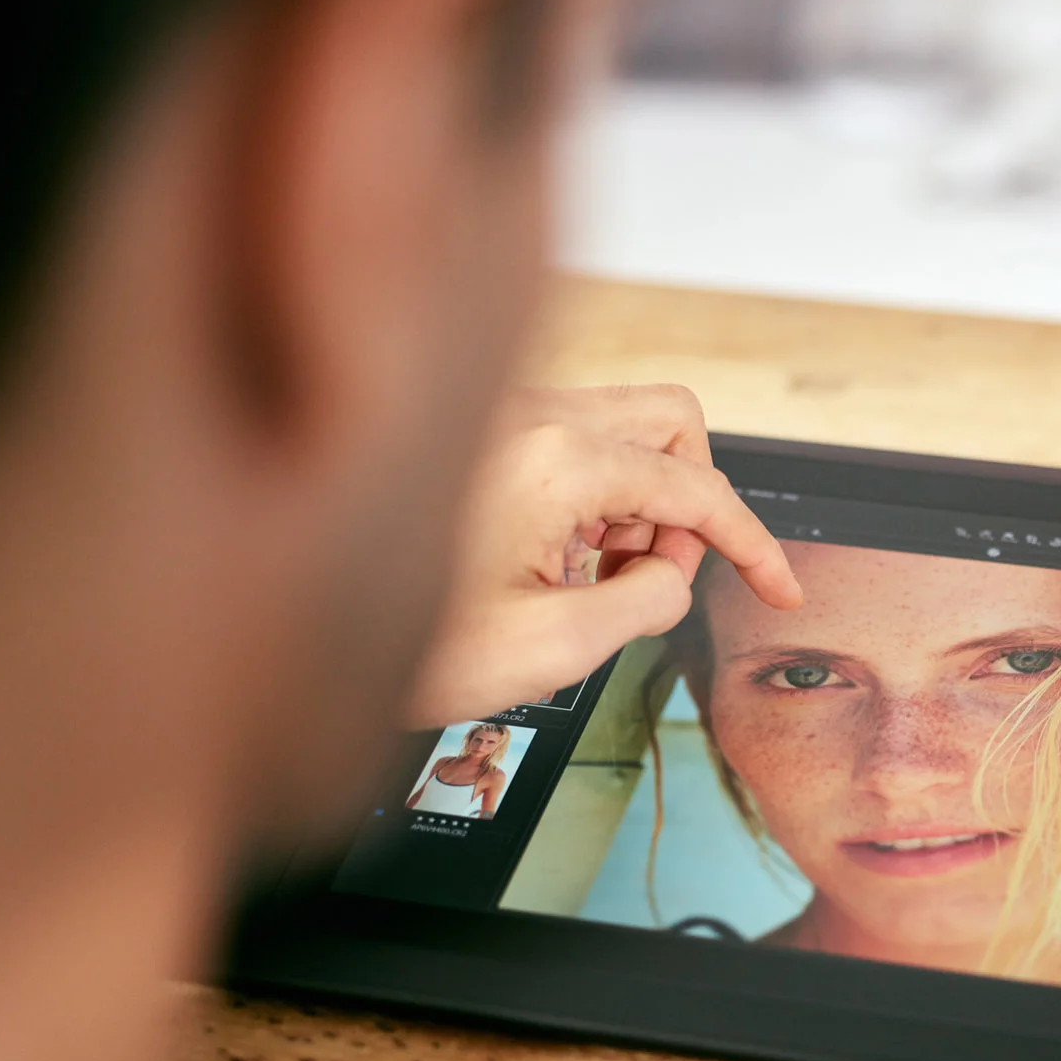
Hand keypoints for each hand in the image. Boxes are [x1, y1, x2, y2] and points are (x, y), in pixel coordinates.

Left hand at [407, 385, 800, 725]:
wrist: (281, 634)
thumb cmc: (397, 640)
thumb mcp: (554, 649)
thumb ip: (648, 601)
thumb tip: (673, 575)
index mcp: (555, 459)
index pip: (698, 487)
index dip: (754, 545)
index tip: (780, 587)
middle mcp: (528, 413)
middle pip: (673, 419)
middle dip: (691, 501)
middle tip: (658, 574)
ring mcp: (496, 411)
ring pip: (622, 424)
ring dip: (638, 500)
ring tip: (587, 578)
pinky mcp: (473, 428)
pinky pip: (570, 437)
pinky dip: (591, 493)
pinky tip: (548, 558)